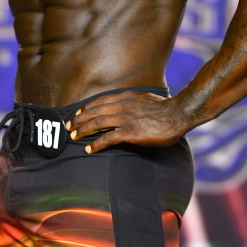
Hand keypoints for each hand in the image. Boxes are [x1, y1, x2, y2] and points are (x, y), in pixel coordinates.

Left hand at [66, 91, 187, 152]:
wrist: (177, 114)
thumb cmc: (164, 108)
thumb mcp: (144, 98)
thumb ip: (131, 101)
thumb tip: (125, 105)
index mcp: (125, 96)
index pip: (99, 101)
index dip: (85, 108)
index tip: (77, 114)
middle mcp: (122, 106)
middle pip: (94, 112)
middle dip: (79, 120)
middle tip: (69, 127)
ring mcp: (125, 119)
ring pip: (97, 123)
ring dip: (83, 131)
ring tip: (74, 138)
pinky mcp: (130, 132)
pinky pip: (108, 138)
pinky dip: (96, 144)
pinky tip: (89, 149)